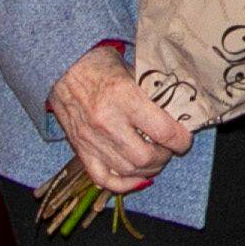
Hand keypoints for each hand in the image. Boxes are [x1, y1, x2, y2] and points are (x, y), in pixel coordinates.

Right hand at [45, 48, 192, 192]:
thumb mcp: (130, 68)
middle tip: (169, 148)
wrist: (60, 66)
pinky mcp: (80, 149)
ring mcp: (91, 139)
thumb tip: (175, 112)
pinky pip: (103, 178)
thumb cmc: (97, 62)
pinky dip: (122, 183)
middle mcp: (107, 122)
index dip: (181, 139)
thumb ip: (151, 92)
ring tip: (154, 158)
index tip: (184, 138)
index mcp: (124, 97)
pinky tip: (135, 177)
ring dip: (148, 170)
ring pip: (128, 170)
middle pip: (146, 158)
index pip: (163, 131)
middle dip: (165, 157)